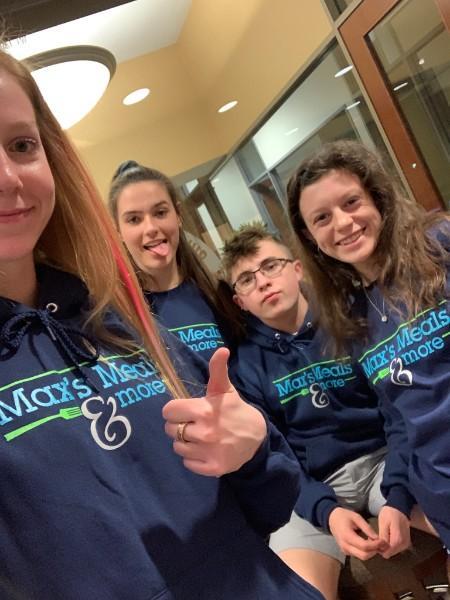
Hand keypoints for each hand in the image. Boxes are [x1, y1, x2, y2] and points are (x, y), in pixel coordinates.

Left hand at [162, 347, 266, 476]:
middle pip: (170, 429)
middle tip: (194, 423)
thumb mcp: (225, 389)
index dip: (175, 410)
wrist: (258, 438)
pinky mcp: (212, 467)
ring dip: (185, 442)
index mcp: (204, 410)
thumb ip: (217, 370)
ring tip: (200, 437)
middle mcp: (204, 432)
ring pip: (177, 447)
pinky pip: (187, 463)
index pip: (169, 411)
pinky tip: (205, 450)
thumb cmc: (236, 410)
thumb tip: (222, 349)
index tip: (186, 410)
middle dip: (179, 425)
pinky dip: (193, 458)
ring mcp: (208, 451)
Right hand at [328, 507, 387, 559]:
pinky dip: (366, 551)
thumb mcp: (356, 517)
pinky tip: (368, 543)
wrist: (331, 518)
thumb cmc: (344, 515)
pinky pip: (358, 555)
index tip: (383, 541)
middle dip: (374, 551)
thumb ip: (367, 528)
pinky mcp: (346, 551)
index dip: (375, 545)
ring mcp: (345, 550)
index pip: (364, 546)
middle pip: (364, 556)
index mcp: (347, 536)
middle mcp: (345, 546)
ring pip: (362, 557)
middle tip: (381, 544)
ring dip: (371, 552)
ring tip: (376, 543)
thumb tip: (377, 538)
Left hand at [377, 505, 410, 557]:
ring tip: (381, 535)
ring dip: (385, 546)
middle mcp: (404, 545)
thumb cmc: (389, 514)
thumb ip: (383, 537)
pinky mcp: (406, 543)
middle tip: (376, 536)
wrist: (399, 508)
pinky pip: (396, 548)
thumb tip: (381, 549)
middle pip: (389, 553)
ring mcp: (406, 544)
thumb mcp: (383, 524)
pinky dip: (390, 544)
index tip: (373, 540)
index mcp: (398, 540)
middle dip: (382, 547)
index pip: (387, 553)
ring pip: (392, 551)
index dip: (378, 549)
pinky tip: (386, 536)